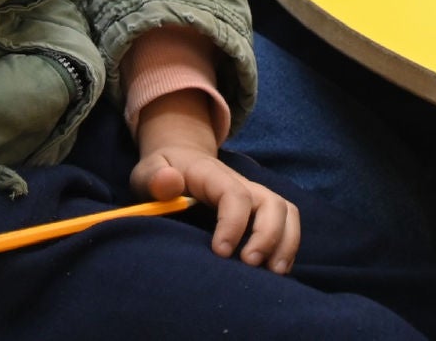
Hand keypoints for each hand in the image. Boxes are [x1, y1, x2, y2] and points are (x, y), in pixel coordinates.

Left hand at [132, 92, 298, 272]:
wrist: (179, 162)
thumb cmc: (162, 173)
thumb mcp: (148, 171)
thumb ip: (154, 177)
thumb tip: (169, 182)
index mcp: (213, 175)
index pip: (234, 194)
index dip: (233, 223)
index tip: (220, 252)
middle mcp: (242, 184)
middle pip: (271, 203)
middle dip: (268, 236)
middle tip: (249, 265)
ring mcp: (255, 198)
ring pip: (286, 213)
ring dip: (285, 244)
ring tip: (272, 274)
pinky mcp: (261, 213)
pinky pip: (287, 225)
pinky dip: (287, 249)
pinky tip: (272, 273)